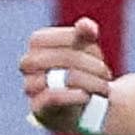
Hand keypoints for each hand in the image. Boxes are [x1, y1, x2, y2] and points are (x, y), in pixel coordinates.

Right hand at [20, 15, 113, 134]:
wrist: (87, 107)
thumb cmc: (84, 70)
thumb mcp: (87, 49)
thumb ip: (85, 35)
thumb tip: (87, 25)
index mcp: (37, 43)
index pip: (61, 37)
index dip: (82, 43)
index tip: (97, 52)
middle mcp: (28, 64)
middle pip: (62, 57)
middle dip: (90, 64)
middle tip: (106, 73)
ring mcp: (30, 86)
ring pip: (62, 78)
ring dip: (90, 82)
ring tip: (104, 88)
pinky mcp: (38, 108)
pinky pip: (51, 97)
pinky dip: (72, 96)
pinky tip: (86, 96)